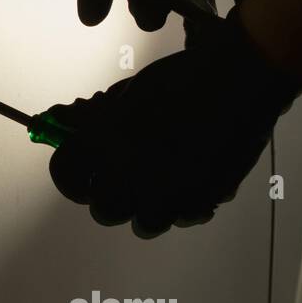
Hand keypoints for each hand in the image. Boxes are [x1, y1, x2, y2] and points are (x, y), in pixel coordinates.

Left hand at [46, 9, 301, 235]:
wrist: (240, 79)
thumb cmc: (181, 77)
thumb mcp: (128, 91)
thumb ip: (94, 116)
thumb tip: (61, 122)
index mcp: (107, 141)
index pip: (65, 171)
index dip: (67, 171)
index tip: (76, 168)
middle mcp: (131, 174)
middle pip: (102, 209)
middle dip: (106, 194)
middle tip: (117, 178)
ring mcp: (168, 193)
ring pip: (141, 225)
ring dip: (143, 208)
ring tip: (153, 185)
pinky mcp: (202, 200)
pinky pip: (180, 219)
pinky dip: (179, 209)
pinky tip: (184, 187)